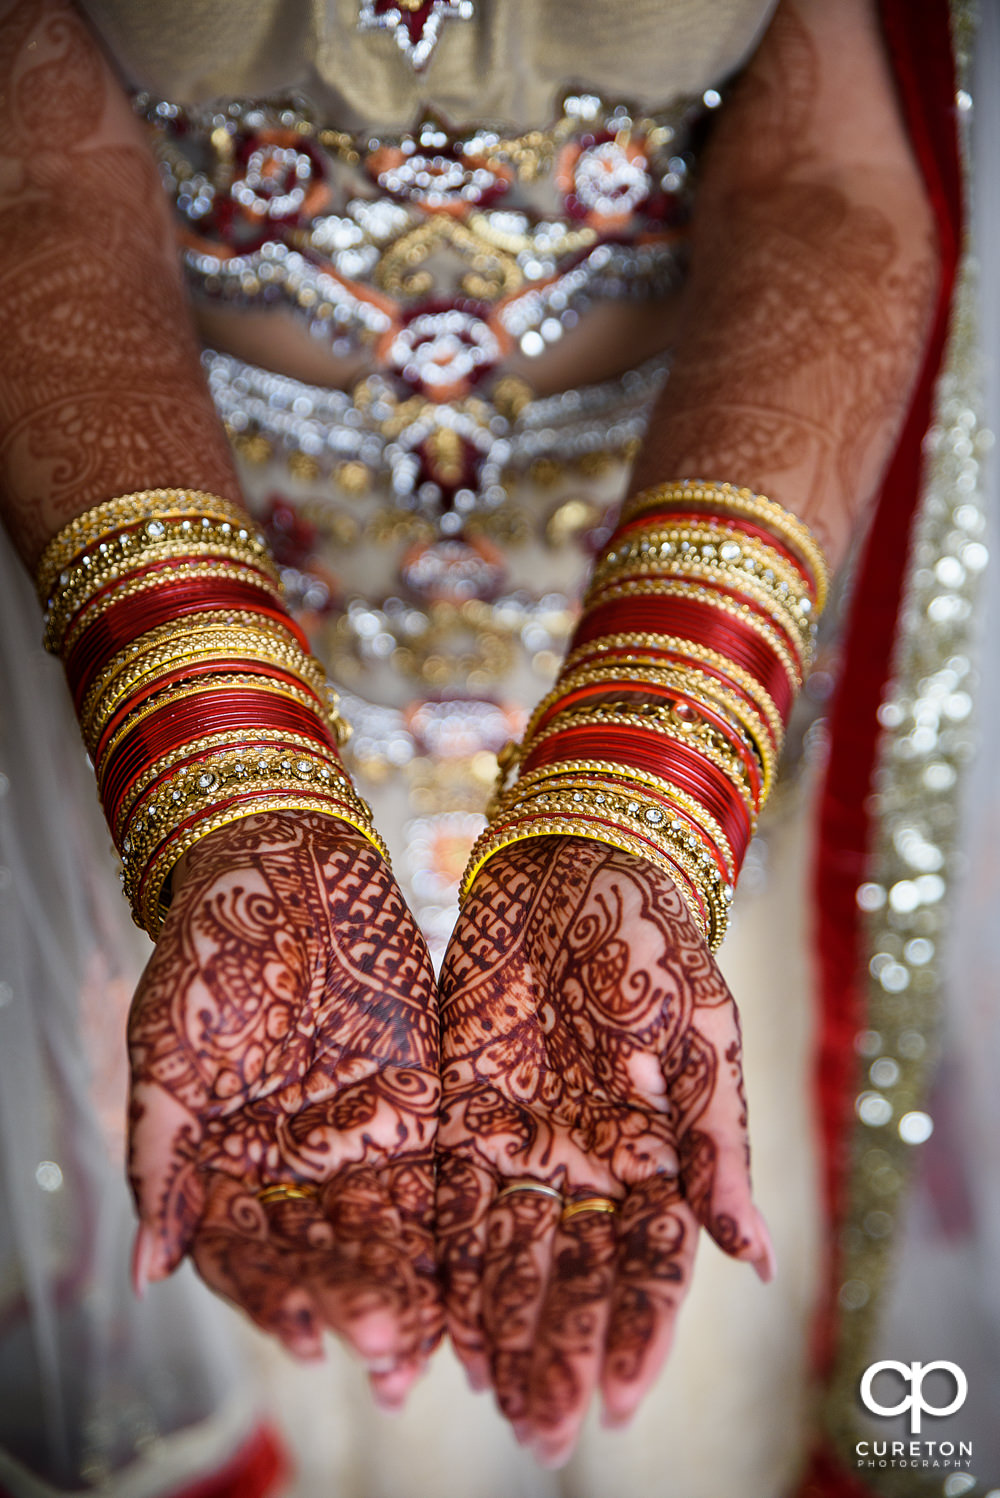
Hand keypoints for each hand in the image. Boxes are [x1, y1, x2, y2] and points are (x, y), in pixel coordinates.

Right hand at [127, 811, 440, 1406]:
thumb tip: (148, 1270)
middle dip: (355, 1299)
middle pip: (324, 1251)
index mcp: (228, 1162)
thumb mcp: (167, 1050)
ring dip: (407, 1279)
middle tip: (386, 1346)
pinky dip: (453, 1216)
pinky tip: (472, 1261)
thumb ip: (162, 1157)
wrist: (281, 866)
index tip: (302, 1338)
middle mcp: (295, 1164)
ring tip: (433, 1332)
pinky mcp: (420, 1098)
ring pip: (385, 1226)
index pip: (250, 1253)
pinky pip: (439, 1167)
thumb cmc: (209, 952)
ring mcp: (358, 1134)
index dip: (273, 1297)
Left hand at [436, 836, 772, 1462]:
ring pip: (511, 1256)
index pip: (650, 1264)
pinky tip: (437, 1322)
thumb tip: (754, 1258)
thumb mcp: (700, 1034)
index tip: (621, 1396)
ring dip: (503, 1330)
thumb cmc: (652, 943)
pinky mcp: (461, 1112)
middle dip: (561, 1354)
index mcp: (655, 1152)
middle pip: (575, 1278)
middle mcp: (588, 1162)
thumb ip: (719, 1144)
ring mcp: (524, 1141)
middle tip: (544, 1435)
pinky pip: (451, 1203)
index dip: (638, 1332)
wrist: (571, 866)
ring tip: (493, 1400)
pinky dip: (447, 1263)